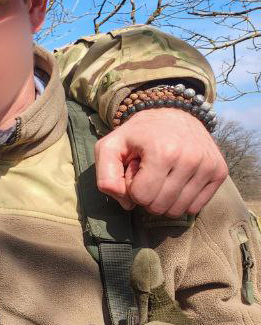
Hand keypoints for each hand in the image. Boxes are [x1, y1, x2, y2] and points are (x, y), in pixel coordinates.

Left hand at [95, 108, 226, 216]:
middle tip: (149, 172)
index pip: (141, 197)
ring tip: (162, 174)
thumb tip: (127, 204)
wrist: (173, 113)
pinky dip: (181, 200)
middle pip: (159, 206)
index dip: (132, 187)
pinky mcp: (220, 172)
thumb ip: (105, 176)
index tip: (136, 169)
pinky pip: (195, 207)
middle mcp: (191, 159)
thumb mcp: (109, 147)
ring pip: (178, 210)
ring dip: (164, 198)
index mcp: (163, 152)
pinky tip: (177, 179)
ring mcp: (208, 166)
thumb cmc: (137, 135)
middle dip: (147, 194)